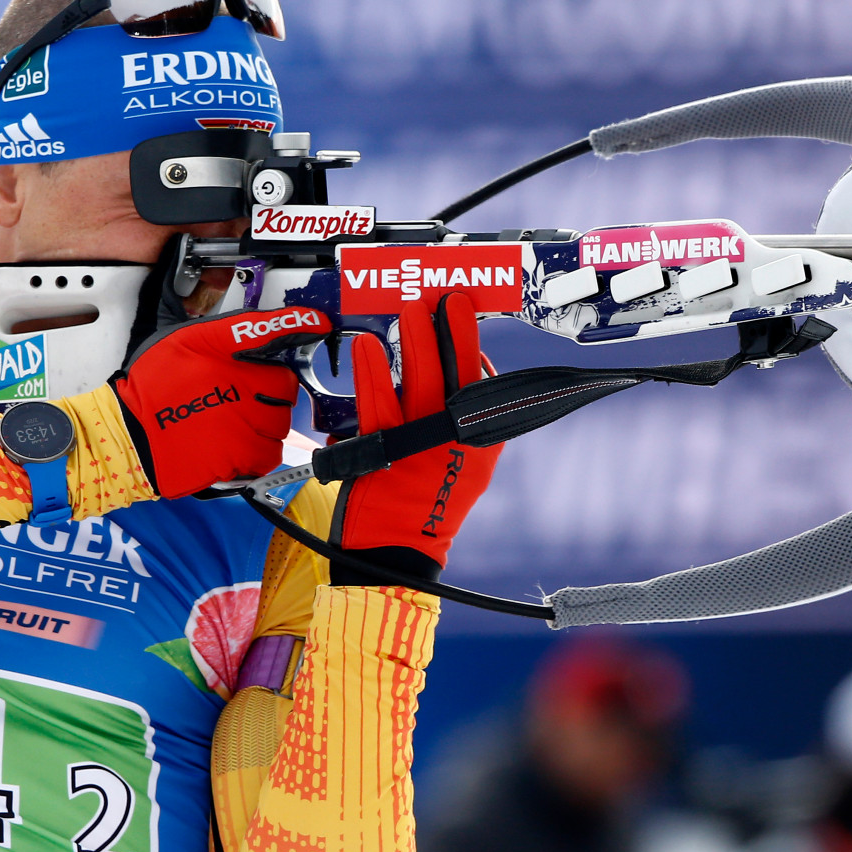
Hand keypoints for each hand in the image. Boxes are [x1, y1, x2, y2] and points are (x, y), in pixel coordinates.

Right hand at [112, 307, 329, 497]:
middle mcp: (236, 382)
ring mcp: (242, 420)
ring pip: (281, 422)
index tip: (318, 323)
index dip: (299, 324)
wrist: (130, 437)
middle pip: (285, 385)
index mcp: (219, 350)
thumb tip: (238, 310)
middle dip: (273, 390)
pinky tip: (236, 445)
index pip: (269, 329)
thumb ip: (215, 328)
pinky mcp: (241, 455)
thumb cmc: (150, 389)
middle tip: (246, 396)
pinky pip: (270, 453)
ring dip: (267, 423)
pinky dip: (259, 452)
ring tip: (235, 423)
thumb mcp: (176, 340)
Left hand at [332, 293, 500, 580]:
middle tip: (442, 296)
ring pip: (422, 376)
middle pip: (458, 370)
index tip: (462, 311)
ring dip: (415, 337)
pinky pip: (378, 399)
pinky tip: (368, 346)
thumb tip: (470, 373)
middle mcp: (458, 439)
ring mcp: (422, 443)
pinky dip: (372, 370)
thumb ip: (469, 424)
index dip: (470, 342)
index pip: (483, 380)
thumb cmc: (426, 508)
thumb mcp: (466, 467)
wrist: (396, 554)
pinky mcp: (385, 448)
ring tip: (410, 310)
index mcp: (483, 442)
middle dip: (450, 326)